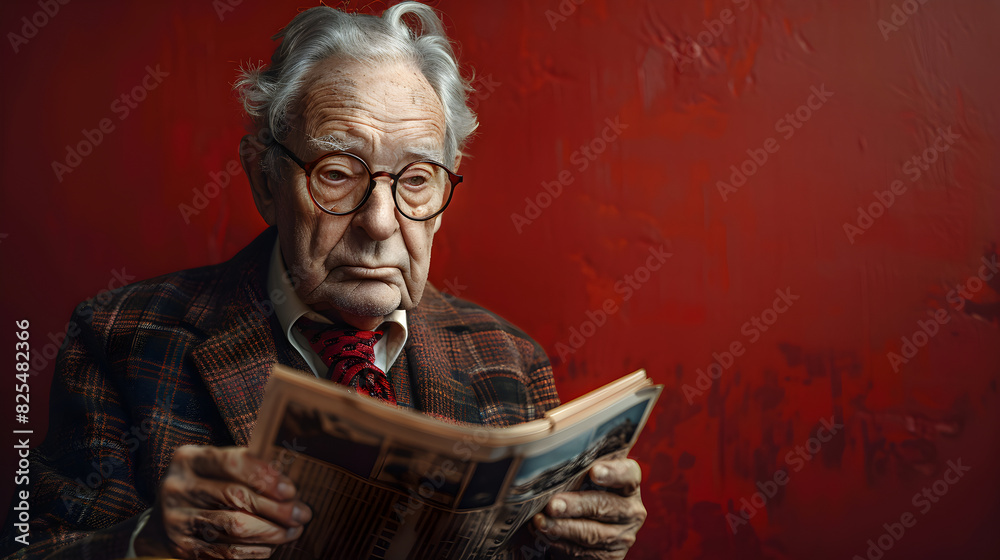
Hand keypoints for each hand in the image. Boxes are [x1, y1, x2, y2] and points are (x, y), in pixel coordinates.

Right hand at [134, 445, 311, 558]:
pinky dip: (254, 550)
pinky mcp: (182, 547)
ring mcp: (177, 519)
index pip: (232, 462)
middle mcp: (178, 487)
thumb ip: (245, 469)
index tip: (290, 490)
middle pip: (237, 497)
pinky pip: (226, 551)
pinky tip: (271, 546)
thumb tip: (289, 489)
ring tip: (293, 530)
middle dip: (277, 508)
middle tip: (302, 514)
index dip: (265, 476)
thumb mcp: (214, 469)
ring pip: (235, 526)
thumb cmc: (202, 487)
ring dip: (272, 531)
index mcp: (189, 459)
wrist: (159, 522)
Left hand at [533, 458, 645, 558]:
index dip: (613, 472)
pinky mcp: (611, 557)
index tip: (593, 471)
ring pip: (592, 533)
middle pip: (605, 505)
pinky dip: (560, 544)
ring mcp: (622, 536)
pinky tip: (545, 535)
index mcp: (628, 485)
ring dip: (563, 528)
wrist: (587, 534)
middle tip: (553, 504)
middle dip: (576, 505)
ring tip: (540, 521)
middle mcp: (631, 510)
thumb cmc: (583, 496)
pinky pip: (583, 552)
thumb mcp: (586, 482)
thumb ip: (578, 472)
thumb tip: (549, 464)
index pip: (628, 474)